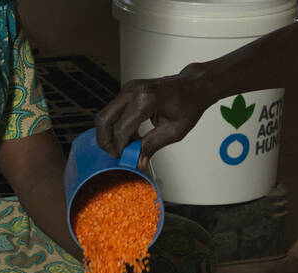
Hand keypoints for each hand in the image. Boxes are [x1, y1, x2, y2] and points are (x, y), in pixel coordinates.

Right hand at [95, 73, 216, 167]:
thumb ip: (152, 146)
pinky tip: (131, 136)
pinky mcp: (127, 90)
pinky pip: (113, 111)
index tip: (126, 158)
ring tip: (128, 145)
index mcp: (146, 100)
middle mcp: (132, 91)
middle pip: (104, 120)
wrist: (193, 86)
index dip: (120, 148)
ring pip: (105, 115)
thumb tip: (138, 162)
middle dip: (106, 141)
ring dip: (111, 134)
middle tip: (117, 154)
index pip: (121, 129)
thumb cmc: (188, 104)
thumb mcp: (173, 131)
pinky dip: (116, 126)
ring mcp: (128, 89)